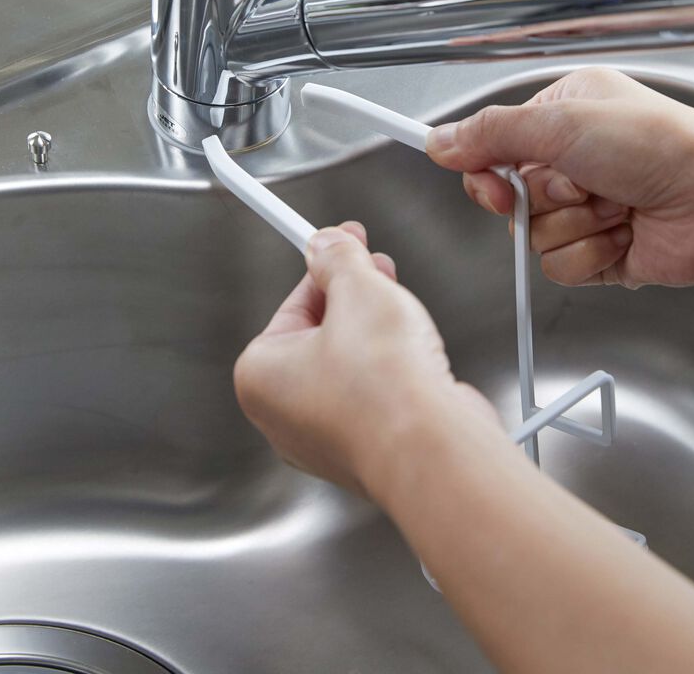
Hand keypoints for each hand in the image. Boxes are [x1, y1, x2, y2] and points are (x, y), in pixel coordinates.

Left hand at [234, 221, 498, 495]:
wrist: (433, 449)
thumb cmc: (383, 385)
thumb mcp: (358, 290)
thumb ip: (339, 259)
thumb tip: (328, 245)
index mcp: (260, 377)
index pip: (293, 303)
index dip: (324, 266)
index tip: (341, 242)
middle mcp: (284, 417)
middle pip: (322, 333)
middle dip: (355, 296)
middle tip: (379, 268)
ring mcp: (327, 440)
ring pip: (353, 363)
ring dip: (379, 330)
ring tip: (404, 310)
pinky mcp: (369, 451)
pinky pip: (377, 394)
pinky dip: (396, 369)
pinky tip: (418, 354)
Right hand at [426, 67, 693, 288]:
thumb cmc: (662, 145)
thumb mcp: (562, 122)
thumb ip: (493, 134)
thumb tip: (442, 139)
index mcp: (562, 115)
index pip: (494, 142)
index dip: (478, 162)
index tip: (455, 165)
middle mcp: (572, 161)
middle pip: (507, 196)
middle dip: (540, 196)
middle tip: (573, 182)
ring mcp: (587, 208)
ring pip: (532, 236)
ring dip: (573, 224)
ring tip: (614, 204)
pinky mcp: (601, 251)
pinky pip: (560, 266)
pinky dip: (590, 254)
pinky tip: (623, 233)